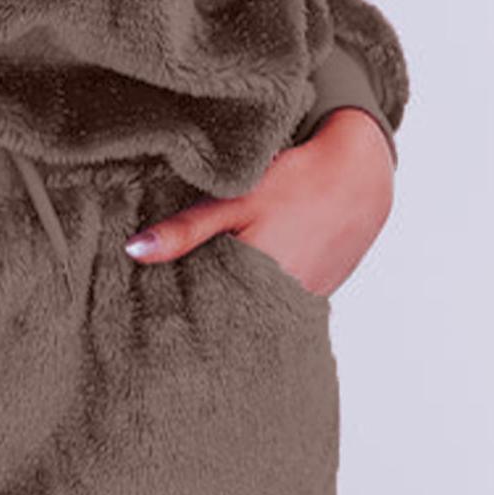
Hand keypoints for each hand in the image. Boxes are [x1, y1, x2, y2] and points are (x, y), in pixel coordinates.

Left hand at [123, 108, 394, 296]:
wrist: (359, 177)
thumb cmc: (296, 182)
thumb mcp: (235, 199)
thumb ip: (186, 229)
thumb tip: (134, 251)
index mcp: (257, 281)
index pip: (204, 313)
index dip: (178, 312)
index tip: (150, 314)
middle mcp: (283, 303)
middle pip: (229, 317)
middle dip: (202, 313)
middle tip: (168, 315)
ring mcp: (303, 304)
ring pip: (253, 313)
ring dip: (231, 305)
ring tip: (202, 302)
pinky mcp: (315, 298)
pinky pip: (277, 306)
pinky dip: (257, 297)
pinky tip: (241, 285)